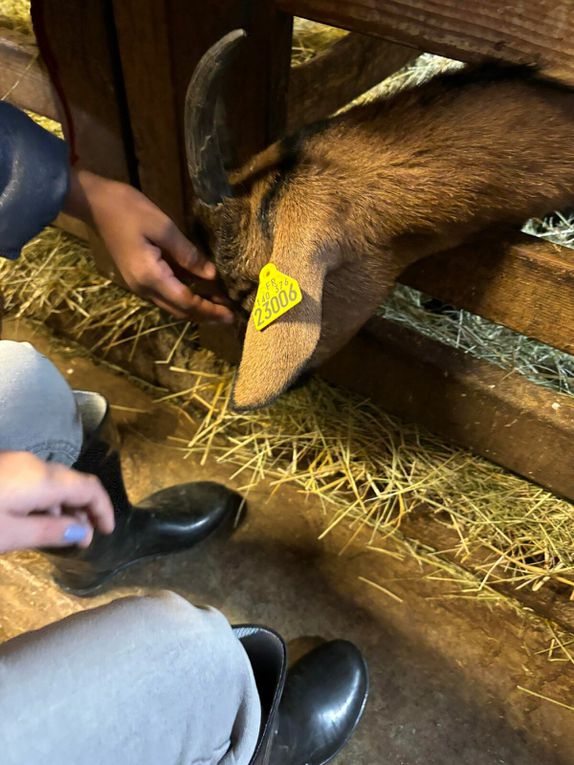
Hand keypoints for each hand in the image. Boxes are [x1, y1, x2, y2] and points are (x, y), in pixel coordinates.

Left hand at [0, 451, 114, 553]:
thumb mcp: (8, 534)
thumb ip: (47, 531)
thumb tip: (81, 531)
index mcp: (42, 478)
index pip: (89, 488)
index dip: (103, 509)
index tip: (107, 532)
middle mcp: (34, 463)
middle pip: (73, 482)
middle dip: (85, 509)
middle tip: (84, 540)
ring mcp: (15, 461)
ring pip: (53, 482)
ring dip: (64, 506)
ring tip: (61, 534)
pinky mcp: (2, 466)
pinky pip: (35, 481)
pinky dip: (45, 500)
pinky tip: (35, 519)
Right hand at [65, 169, 233, 323]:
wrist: (94, 203)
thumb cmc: (128, 209)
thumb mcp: (163, 227)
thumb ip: (188, 254)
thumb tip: (211, 275)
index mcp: (151, 276)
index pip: (186, 301)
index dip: (209, 309)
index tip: (230, 315)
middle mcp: (144, 288)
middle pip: (179, 310)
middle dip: (205, 315)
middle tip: (229, 317)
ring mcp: (138, 284)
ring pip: (171, 305)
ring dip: (195, 309)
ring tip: (218, 307)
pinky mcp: (137, 277)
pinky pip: (164, 295)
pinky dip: (183, 298)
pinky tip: (197, 291)